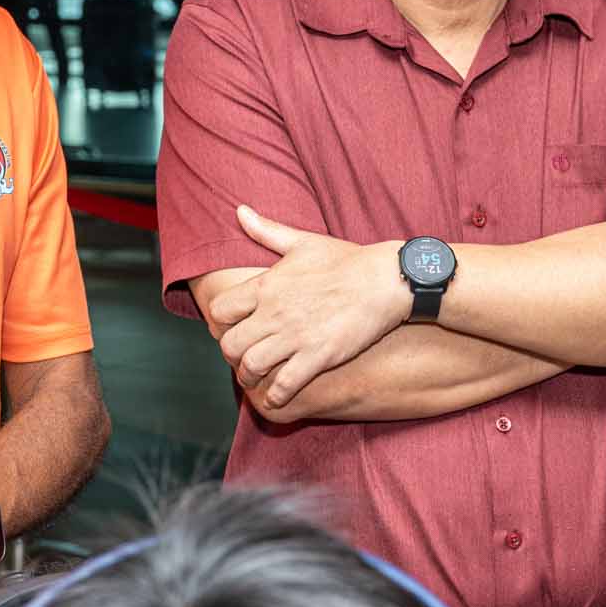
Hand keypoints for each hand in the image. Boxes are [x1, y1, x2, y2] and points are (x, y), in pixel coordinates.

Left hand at [206, 206, 408, 410]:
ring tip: (255, 377)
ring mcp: (295, 337)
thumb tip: (240, 211)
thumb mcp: (303, 241)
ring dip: (248, 376)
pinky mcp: (318, 357)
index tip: (232, 326)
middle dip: (230, 354)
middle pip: (229, 344)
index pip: (219, 310)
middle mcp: (274, 313)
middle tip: (241, 356)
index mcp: (266, 285)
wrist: (386, 281)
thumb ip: (267, 231)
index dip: (220, 322)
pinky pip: (284, 385)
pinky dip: (275, 395)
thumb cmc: (346, 260)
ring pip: (250, 367)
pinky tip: (277, 395)